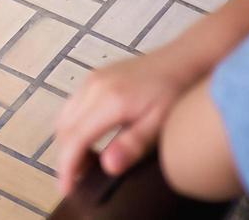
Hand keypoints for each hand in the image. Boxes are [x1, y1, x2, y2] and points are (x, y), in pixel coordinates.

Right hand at [54, 49, 202, 195]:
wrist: (184, 58)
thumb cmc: (176, 93)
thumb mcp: (160, 122)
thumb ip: (133, 144)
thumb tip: (107, 167)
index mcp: (109, 101)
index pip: (75, 138)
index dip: (67, 166)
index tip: (67, 188)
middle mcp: (92, 87)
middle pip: (64, 129)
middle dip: (65, 157)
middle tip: (77, 182)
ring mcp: (91, 80)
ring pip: (65, 117)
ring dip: (68, 143)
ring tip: (84, 165)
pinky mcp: (94, 77)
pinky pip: (72, 106)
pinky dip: (72, 127)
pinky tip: (89, 140)